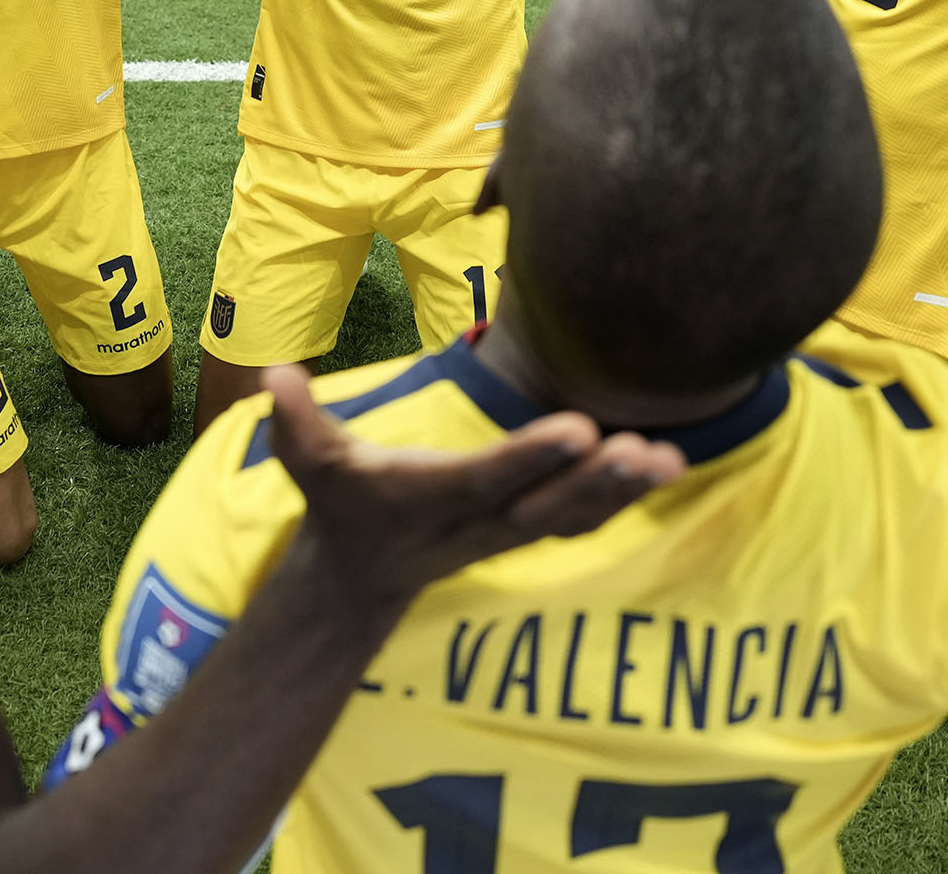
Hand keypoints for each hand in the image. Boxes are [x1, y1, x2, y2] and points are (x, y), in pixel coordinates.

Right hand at [265, 365, 685, 608]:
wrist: (361, 574)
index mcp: (434, 493)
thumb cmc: (340, 501)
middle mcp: (480, 518)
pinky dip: (624, 498)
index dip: (532, 456)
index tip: (578, 427)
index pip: (489, 476)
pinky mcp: (528, 528)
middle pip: (548, 503)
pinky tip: (665, 468)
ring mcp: (509, 530)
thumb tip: (275, 373)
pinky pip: (584, 518)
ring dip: (624, 492)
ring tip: (672, 460)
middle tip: (645, 450)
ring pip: (576, 516)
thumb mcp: (309, 461)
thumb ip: (296, 419)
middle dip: (597, 480)